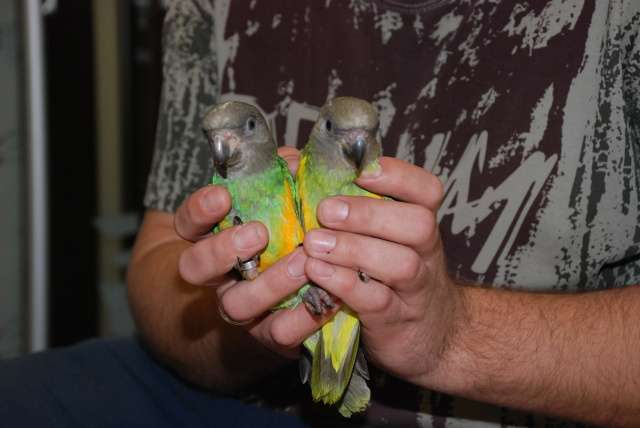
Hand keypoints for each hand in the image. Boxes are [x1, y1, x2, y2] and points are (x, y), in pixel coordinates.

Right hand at [175, 146, 331, 358]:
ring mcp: (241, 307)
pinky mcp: (269, 334)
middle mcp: (218, 276)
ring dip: (271, 284)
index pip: (188, 222)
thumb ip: (281, 181)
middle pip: (196, 268)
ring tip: (303, 264)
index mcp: (211, 238)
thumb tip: (292, 160)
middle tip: (258, 233)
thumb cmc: (283, 236)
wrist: (289, 299)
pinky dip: (305, 317)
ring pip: (237, 304)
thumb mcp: (278, 205)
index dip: (199, 211)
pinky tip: (329, 298)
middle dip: (223, 250)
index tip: (223, 197)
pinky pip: (279, 333)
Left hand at [302, 157, 460, 384]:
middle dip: (369, 213)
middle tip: (325, 210)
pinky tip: (317, 272)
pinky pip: (377, 302)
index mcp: (420, 222)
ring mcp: (414, 289)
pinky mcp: (396, 321)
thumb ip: (346, 200)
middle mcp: (425, 252)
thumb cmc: (387, 272)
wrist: (428, 334)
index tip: (362, 171)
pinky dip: (345, 285)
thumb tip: (292, 162)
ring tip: (314, 243)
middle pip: (418, 224)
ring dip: (354, 249)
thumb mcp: (381, 236)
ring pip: (400, 264)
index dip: (398, 176)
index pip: (427, 190)